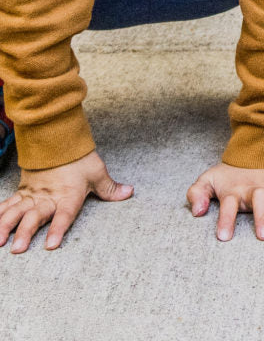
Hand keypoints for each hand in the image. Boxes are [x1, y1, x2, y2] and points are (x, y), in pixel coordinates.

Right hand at [0, 151, 132, 252]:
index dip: (58, 229)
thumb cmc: (79, 158)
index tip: (51, 245)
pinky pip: (6, 205)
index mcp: (68, 195)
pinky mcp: (22, 192)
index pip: (64, 214)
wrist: (58, 137)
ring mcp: (32, 195)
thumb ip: (110, 188)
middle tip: (18, 249)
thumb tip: (129, 192)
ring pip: (16, 212)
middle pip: (35, 216)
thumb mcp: (97, 172)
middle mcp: (48, 197)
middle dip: (26, 233)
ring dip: (6, 226)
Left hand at [187, 163, 263, 241]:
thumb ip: (197, 195)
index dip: (226, 220)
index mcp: (235, 190)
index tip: (224, 238)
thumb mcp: (207, 180)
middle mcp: (256, 188)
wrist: (252, 152)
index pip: (229, 204)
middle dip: (262, 217)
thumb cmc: (228, 175)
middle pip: (260, 201)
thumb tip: (198, 212)